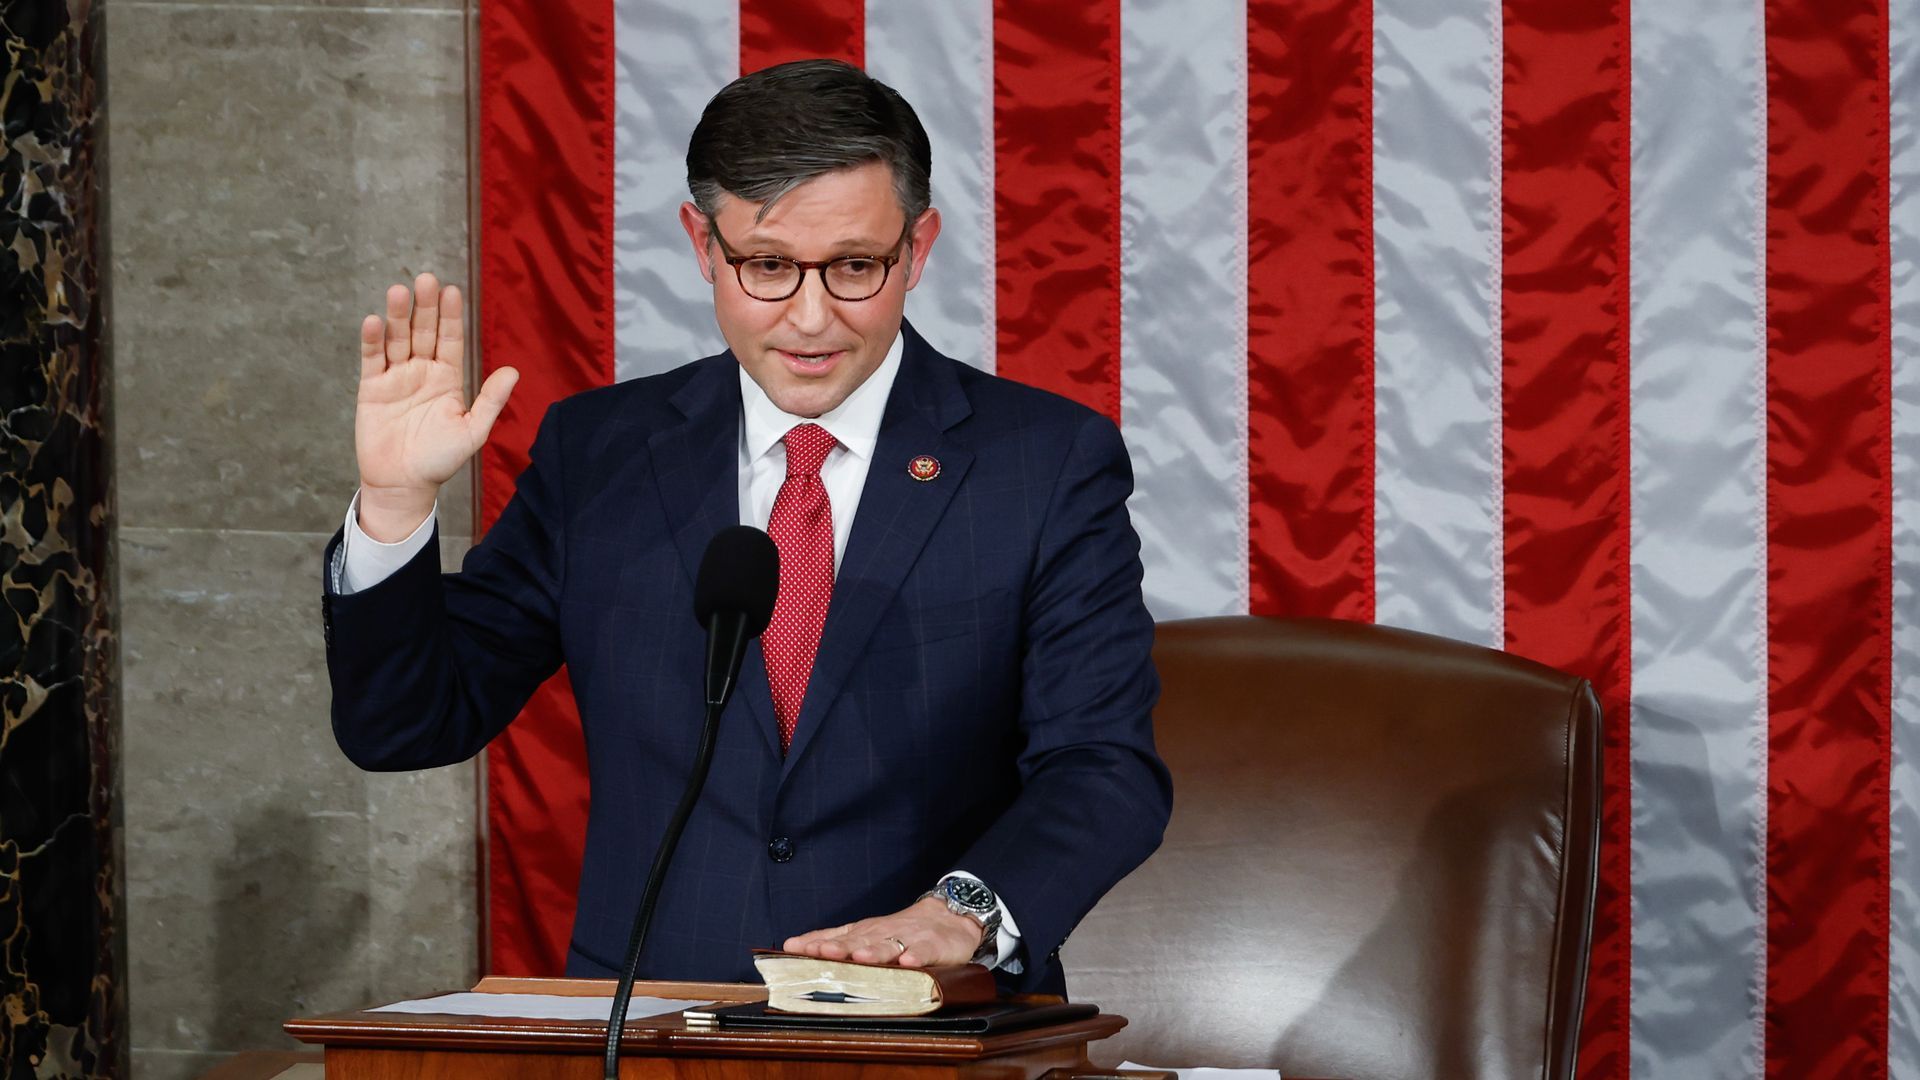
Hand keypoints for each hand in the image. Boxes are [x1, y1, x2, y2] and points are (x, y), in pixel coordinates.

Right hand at [354, 272, 518, 539]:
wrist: (404, 484)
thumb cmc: (440, 460)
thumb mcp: (472, 430)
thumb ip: (491, 401)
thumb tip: (514, 371)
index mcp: (447, 377)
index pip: (450, 338)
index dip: (450, 315)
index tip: (451, 290)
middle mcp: (422, 370)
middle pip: (423, 331)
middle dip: (424, 306)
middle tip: (425, 279)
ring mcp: (396, 376)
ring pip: (396, 339)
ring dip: (396, 316)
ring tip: (398, 292)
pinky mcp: (371, 387)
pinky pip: (372, 359)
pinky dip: (372, 340)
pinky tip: (374, 321)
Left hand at [782, 896, 985, 968]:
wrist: (949, 917)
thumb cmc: (902, 931)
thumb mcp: (866, 934)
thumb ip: (834, 941)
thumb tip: (792, 946)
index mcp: (864, 933)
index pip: (836, 936)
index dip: (815, 943)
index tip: (793, 949)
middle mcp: (883, 934)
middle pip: (859, 941)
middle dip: (840, 947)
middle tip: (821, 952)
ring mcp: (909, 939)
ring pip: (889, 946)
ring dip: (875, 952)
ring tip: (861, 958)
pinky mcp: (934, 946)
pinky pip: (924, 952)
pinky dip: (917, 957)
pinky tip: (909, 963)